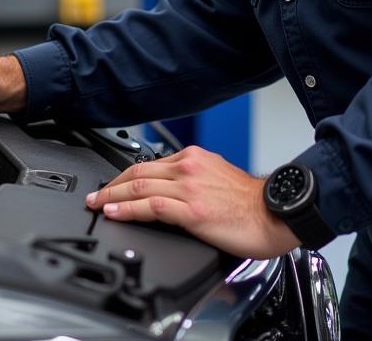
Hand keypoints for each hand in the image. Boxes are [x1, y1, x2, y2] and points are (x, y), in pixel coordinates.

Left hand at [84, 145, 300, 258]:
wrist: (276, 213)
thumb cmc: (252, 203)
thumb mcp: (218, 179)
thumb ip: (194, 180)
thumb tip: (174, 193)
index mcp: (195, 158)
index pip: (150, 164)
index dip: (125, 176)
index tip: (112, 185)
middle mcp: (189, 168)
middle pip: (139, 172)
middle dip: (112, 184)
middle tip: (94, 195)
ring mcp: (189, 188)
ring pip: (140, 187)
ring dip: (113, 196)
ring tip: (97, 204)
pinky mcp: (192, 211)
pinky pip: (151, 206)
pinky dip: (128, 209)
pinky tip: (114, 212)